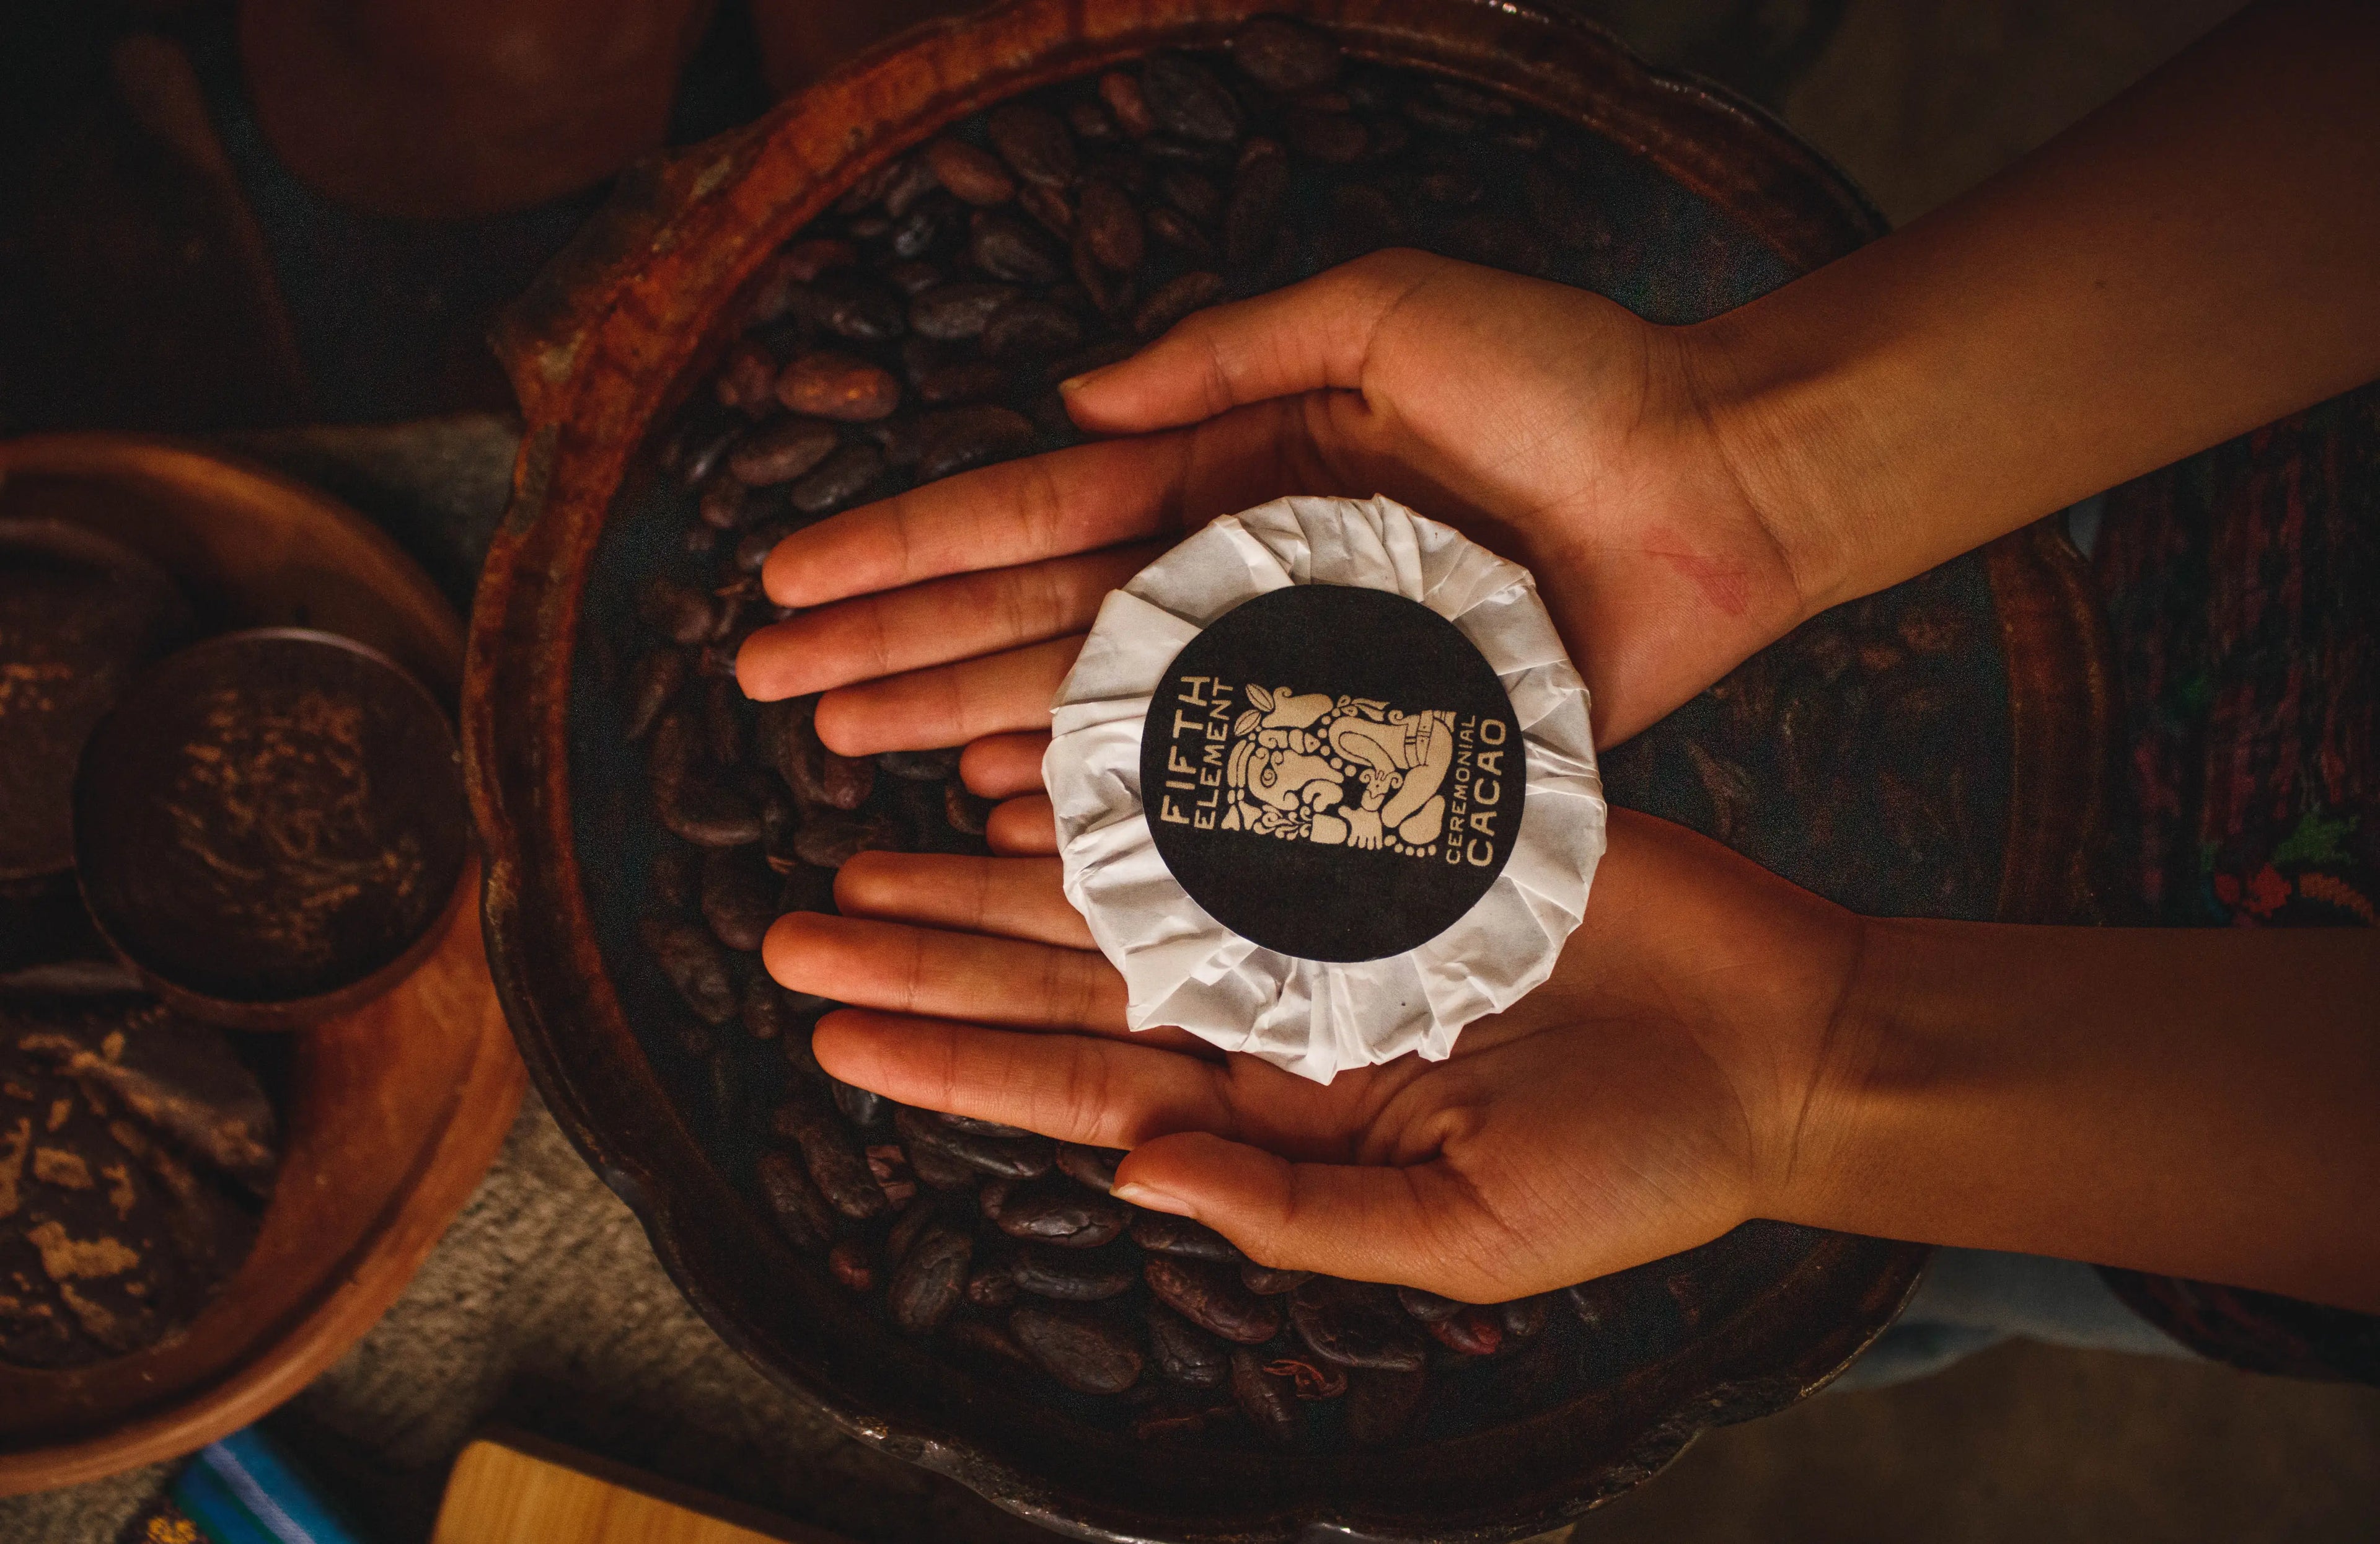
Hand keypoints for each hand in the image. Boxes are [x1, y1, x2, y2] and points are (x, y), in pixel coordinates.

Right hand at [735, 249, 1814, 771]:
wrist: (1716, 487)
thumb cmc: (1568, 382)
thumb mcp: (1388, 310)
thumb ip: (1226, 347)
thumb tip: (1070, 402)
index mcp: (1223, 464)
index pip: (1027, 514)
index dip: (902, 547)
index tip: (786, 580)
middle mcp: (1231, 570)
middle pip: (1027, 621)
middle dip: (892, 650)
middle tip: (771, 691)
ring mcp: (1281, 664)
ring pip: (1087, 708)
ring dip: (960, 728)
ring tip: (850, 753)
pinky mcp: (1351, 741)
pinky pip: (1200, 786)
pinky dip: (1102, 802)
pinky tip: (1006, 819)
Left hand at [766, 809, 1861, 1301]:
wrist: (1780, 1045)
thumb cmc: (1643, 1166)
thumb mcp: (1468, 1236)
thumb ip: (1293, 1215)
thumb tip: (1129, 1178)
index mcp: (1281, 1112)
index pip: (1078, 1086)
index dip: (952, 1060)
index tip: (832, 1032)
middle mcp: (1276, 1008)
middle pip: (1064, 977)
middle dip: (930, 958)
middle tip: (793, 928)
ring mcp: (1322, 913)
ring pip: (1119, 884)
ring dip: (991, 871)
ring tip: (865, 849)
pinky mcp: (1388, 826)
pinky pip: (1233, 793)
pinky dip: (1135, 778)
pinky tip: (1030, 764)